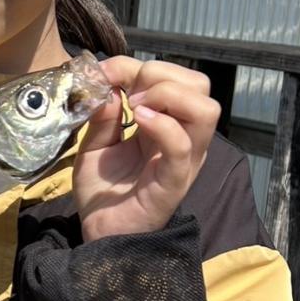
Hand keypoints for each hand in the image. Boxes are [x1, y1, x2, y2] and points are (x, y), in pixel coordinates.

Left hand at [73, 57, 220, 241]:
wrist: (98, 234)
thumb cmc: (103, 192)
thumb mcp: (94, 145)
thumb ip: (101, 116)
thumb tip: (107, 86)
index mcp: (167, 125)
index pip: (174, 77)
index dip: (136, 66)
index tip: (102, 73)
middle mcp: (183, 138)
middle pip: (199, 86)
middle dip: (159, 75)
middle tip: (125, 93)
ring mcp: (184, 159)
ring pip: (206, 108)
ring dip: (167, 95)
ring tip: (133, 108)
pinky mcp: (174, 181)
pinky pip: (182, 145)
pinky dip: (162, 124)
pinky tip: (135, 121)